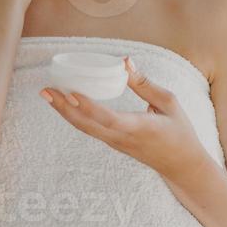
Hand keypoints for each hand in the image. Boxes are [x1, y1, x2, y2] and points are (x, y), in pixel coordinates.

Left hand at [39, 57, 216, 180]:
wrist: (181, 165)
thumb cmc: (179, 130)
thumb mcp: (169, 102)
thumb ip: (145, 84)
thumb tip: (124, 61)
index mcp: (140, 127)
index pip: (108, 119)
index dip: (88, 107)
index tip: (70, 93)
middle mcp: (123, 138)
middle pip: (86, 125)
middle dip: (63, 108)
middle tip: (45, 90)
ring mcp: (116, 144)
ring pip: (85, 128)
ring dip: (65, 112)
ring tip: (48, 94)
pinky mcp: (114, 144)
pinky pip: (90, 129)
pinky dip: (76, 116)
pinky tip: (66, 104)